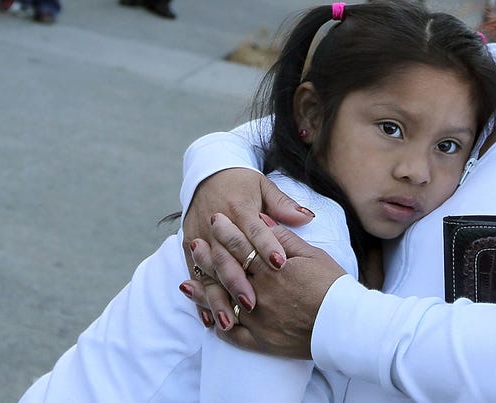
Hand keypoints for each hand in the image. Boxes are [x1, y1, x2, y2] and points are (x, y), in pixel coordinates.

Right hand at [179, 168, 313, 324]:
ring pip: (208, 272)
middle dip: (238, 281)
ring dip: (218, 298)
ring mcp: (200, 237)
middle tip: (253, 303)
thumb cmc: (241, 183)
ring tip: (231, 320)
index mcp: (238, 207)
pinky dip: (201, 299)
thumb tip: (307, 216)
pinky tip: (211, 320)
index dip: (267, 246)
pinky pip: (194, 276)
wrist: (207, 175)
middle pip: (227, 256)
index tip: (281, 265)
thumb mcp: (263, 186)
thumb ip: (283, 204)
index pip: (254, 229)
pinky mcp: (188, 248)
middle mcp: (216, 225)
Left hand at [185, 217, 344, 357]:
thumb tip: (263, 220)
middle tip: (194, 243)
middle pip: (226, 271)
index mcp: (272, 270)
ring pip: (222, 303)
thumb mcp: (311, 254)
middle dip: (208, 256)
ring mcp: (258, 320)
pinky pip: (231, 335)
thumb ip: (283, 238)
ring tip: (187, 282)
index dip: (227, 232)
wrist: (345, 325)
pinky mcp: (260, 342)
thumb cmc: (332, 286)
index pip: (242, 246)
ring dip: (204, 291)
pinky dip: (217, 325)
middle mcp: (260, 294)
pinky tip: (207, 317)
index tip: (216, 220)